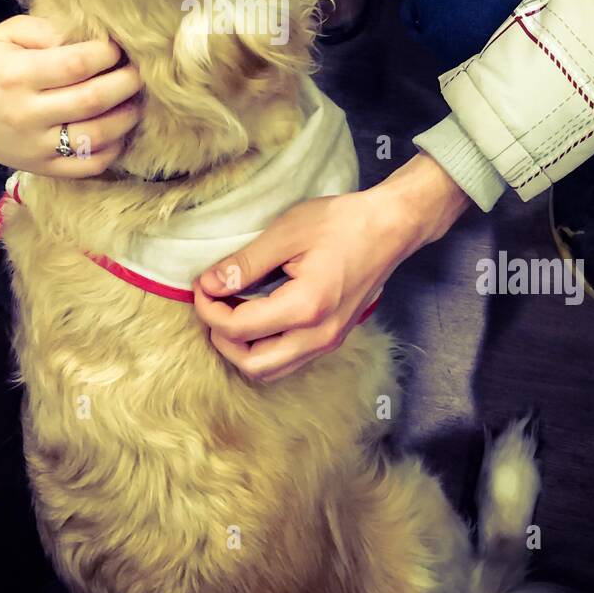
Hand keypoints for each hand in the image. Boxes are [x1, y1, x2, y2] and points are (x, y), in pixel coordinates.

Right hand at [0, 15, 142, 174]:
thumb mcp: (6, 35)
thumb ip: (46, 29)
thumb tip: (90, 36)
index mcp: (17, 76)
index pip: (76, 64)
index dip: (108, 53)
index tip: (120, 46)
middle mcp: (27, 114)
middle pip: (93, 100)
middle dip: (127, 82)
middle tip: (141, 71)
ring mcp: (36, 147)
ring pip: (96, 137)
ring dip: (128, 116)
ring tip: (137, 99)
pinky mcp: (42, 169)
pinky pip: (88, 166)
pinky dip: (114, 150)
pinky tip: (121, 131)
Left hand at [193, 153, 469, 381]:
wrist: (391, 226)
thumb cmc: (344, 222)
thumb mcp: (287, 232)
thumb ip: (246, 263)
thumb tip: (210, 284)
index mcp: (306, 307)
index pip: (239, 328)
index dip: (209, 310)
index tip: (201, 286)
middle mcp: (319, 335)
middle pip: (253, 365)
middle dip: (222, 339)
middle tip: (211, 305)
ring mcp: (329, 341)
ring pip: (272, 369)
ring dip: (242, 349)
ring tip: (230, 311)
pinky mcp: (334, 337)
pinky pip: (289, 359)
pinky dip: (264, 347)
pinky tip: (256, 316)